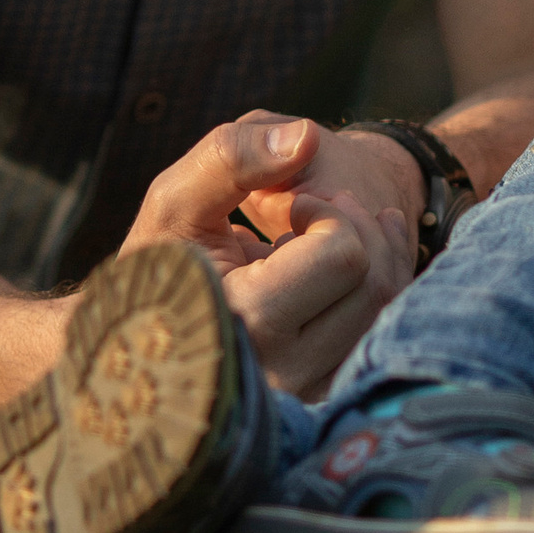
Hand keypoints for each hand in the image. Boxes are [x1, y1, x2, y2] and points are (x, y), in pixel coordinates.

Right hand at [122, 111, 414, 399]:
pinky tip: (356, 253)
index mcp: (245, 323)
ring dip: (374, 252)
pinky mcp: (327, 396)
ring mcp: (309, 392)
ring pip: (390, 311)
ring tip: (334, 224)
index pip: (341, 254)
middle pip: (373, 283)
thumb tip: (306, 136)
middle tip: (315, 209)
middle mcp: (284, 372)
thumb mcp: (174, 202)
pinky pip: (385, 336)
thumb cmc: (159, 263)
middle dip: (355, 227)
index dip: (323, 212)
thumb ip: (230, 157)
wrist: (144, 338)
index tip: (290, 207)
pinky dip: (380, 285)